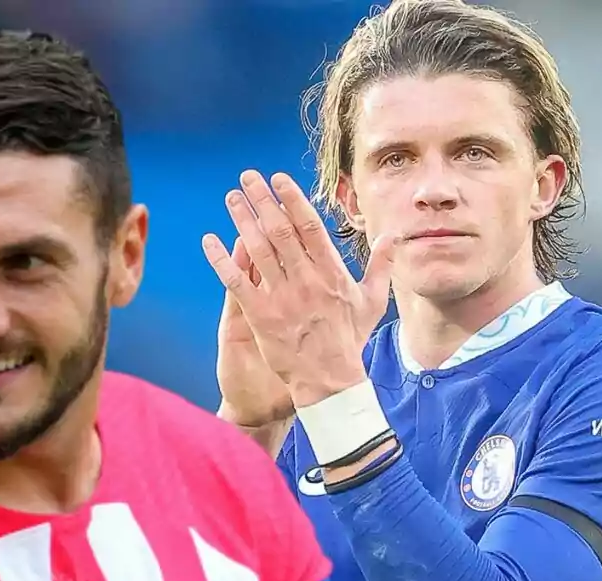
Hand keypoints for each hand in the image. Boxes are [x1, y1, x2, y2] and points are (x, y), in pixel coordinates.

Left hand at [202, 170, 394, 408]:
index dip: (292, 199)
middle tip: (247, 179)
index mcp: (331, 273)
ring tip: (232, 199)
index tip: (278, 179)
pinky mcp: (260, 315)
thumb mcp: (372, 301)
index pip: (309, 226)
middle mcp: (305, 280)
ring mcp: (282, 297)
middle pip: (280, 230)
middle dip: (262, 201)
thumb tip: (392, 235)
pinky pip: (237, 282)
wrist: (329, 381)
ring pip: (258, 250)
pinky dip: (222, 260)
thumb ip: (381, 265)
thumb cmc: (349, 341)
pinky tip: (209, 241)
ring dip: (243, 220)